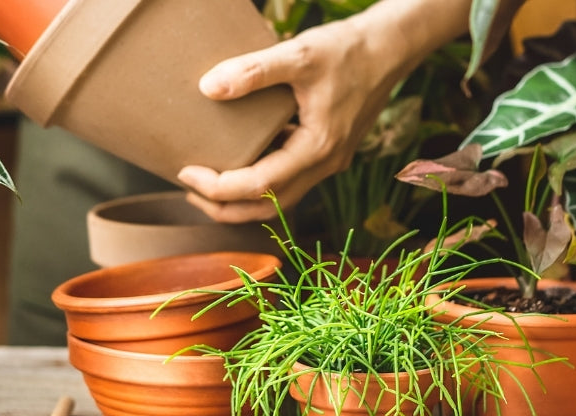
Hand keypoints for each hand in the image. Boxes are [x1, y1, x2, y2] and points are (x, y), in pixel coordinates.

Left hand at [178, 0, 471, 222]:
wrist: (391, 47)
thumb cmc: (349, 49)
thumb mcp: (298, 54)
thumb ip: (253, 70)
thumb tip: (208, 87)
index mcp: (317, 148)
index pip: (259, 186)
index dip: (218, 187)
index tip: (185, 170)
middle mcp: (325, 163)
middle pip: (268, 206)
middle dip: (225, 207)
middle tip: (188, 189)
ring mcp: (328, 160)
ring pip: (279, 197)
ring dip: (242, 199)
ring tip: (206, 184)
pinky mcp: (327, 150)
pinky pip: (289, 178)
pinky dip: (260, 179)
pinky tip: (237, 158)